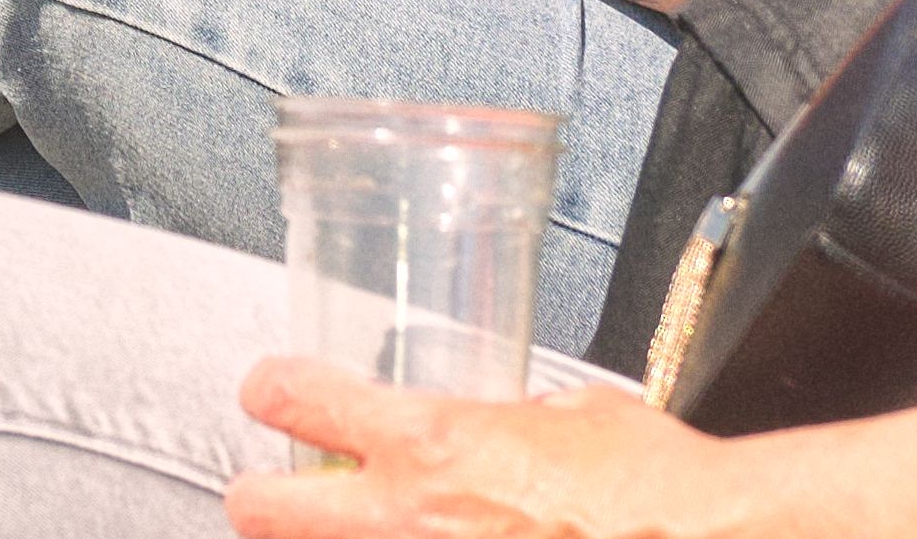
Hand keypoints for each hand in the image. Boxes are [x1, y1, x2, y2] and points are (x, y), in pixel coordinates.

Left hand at [227, 354, 728, 538]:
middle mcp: (406, 519)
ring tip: (357, 533)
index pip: (297, 399)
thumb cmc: (657, 493)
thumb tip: (513, 425)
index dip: (273, 391)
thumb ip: (517, 420)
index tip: (271, 395)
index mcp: (431, 443)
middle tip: (272, 495)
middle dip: (259, 501)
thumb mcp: (575, 417)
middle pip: (260, 512)